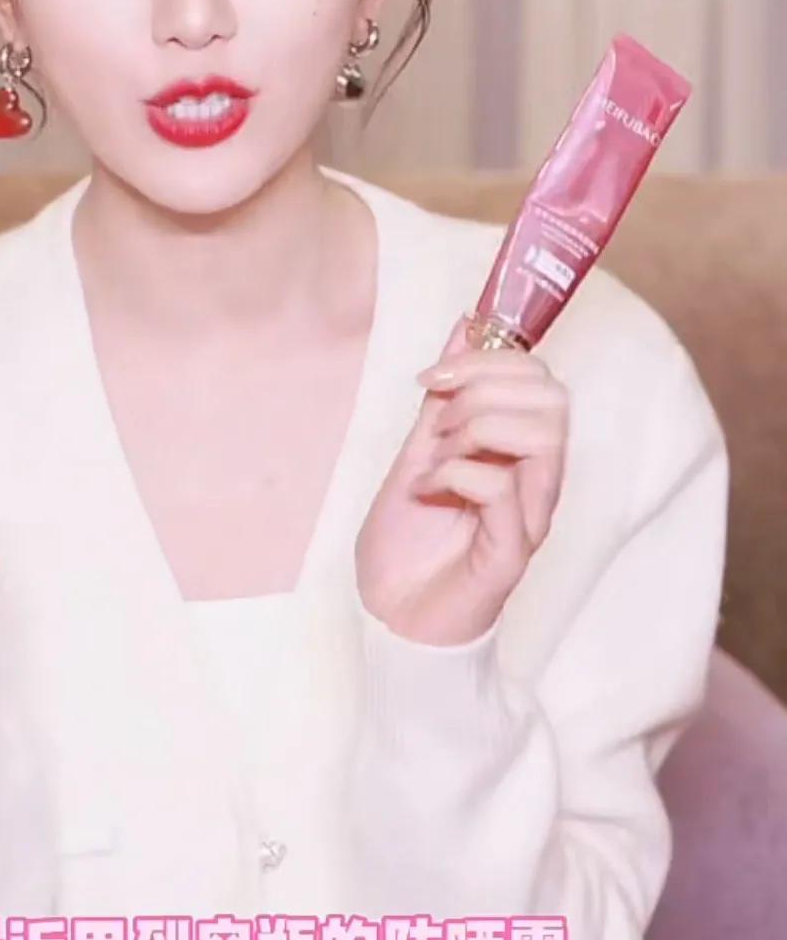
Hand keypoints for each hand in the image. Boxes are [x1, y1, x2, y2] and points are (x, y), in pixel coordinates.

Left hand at [354, 316, 568, 645]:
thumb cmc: (410, 539)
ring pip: (543, 436)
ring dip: (474, 429)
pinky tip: (430, 490)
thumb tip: (467, 324)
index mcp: (520, 453)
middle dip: (483, 390)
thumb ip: (448, 393)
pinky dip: (459, 473)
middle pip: (553, 399)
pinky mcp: (509, 554)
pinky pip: (504, 490)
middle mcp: (535, 482)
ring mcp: (527, 518)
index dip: (488, 361)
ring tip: (435, 461)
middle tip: (435, 425)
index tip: (429, 378)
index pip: (541, 380)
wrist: (387, 614)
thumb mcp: (420, 447)